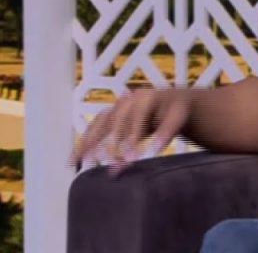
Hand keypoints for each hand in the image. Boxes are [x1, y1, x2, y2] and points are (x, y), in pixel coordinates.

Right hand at [72, 87, 193, 175]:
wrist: (170, 100)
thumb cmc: (176, 110)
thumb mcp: (178, 117)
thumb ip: (167, 132)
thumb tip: (155, 151)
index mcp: (146, 98)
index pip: (137, 116)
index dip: (134, 135)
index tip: (131, 157)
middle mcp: (127, 101)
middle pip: (116, 122)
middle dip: (112, 144)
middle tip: (110, 165)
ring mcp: (116, 108)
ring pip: (99, 125)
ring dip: (91, 144)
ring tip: (82, 163)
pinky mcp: (110, 117)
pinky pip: (93, 129)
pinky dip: (84, 144)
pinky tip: (74, 160)